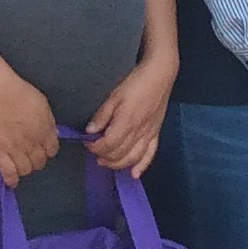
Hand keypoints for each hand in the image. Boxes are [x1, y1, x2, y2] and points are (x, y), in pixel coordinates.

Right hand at [0, 77, 63, 183]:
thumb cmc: (20, 92)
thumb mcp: (43, 104)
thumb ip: (49, 122)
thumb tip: (53, 134)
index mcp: (45, 132)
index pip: (52, 150)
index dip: (48, 151)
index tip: (43, 149)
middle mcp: (33, 144)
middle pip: (39, 162)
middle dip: (37, 161)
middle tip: (30, 157)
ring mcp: (15, 149)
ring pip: (25, 169)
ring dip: (25, 169)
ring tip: (20, 165)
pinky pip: (7, 171)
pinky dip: (11, 179)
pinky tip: (12, 183)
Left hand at [86, 56, 177, 180]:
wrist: (160, 74)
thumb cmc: (135, 82)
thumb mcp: (114, 95)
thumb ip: (102, 115)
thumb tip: (89, 132)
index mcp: (126, 122)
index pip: (108, 144)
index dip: (95, 147)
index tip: (87, 143)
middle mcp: (138, 132)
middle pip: (119, 154)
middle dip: (104, 156)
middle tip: (94, 152)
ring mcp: (149, 134)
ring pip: (133, 158)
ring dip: (118, 164)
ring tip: (106, 162)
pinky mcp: (156, 133)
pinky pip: (150, 154)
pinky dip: (142, 166)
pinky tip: (134, 174)